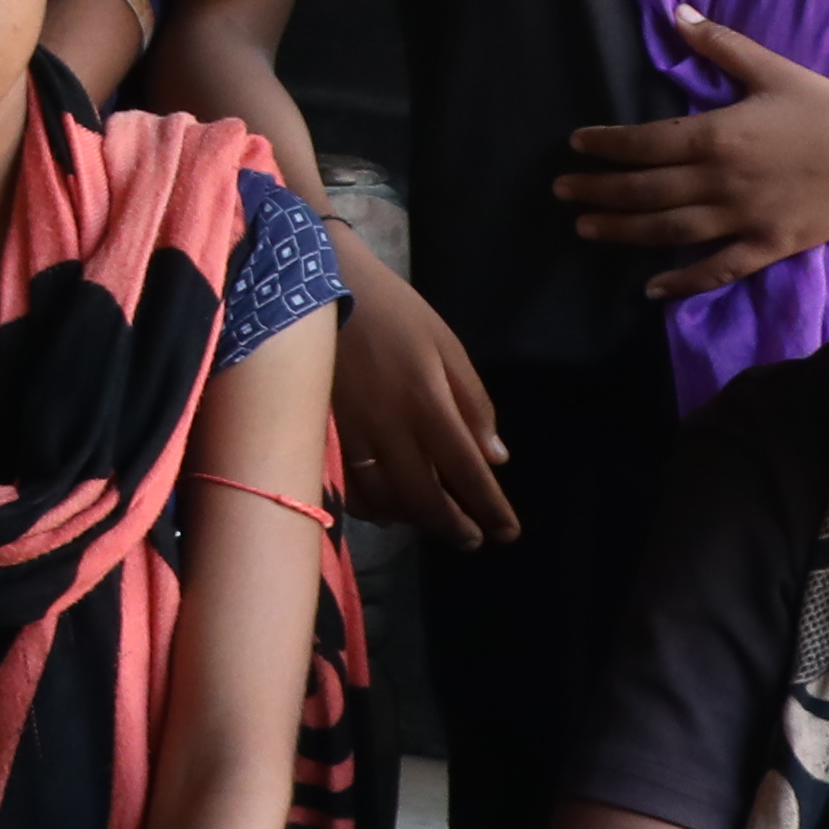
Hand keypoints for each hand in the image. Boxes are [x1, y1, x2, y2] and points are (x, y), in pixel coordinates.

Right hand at [330, 251, 517, 544]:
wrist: (320, 288)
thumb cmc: (393, 312)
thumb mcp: (446, 345)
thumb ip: (473, 403)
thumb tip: (495, 458)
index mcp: (427, 403)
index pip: (466, 470)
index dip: (489, 507)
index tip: (507, 533)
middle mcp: (390, 428)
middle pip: (425, 497)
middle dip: (453, 526)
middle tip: (472, 540)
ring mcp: (353, 435)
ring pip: (385, 499)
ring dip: (415, 520)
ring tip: (435, 523)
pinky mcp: (326, 434)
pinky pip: (350, 486)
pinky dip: (372, 507)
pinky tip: (387, 509)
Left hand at [556, 11, 828, 297]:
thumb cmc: (827, 108)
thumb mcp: (770, 69)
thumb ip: (719, 44)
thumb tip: (676, 12)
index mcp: (717, 135)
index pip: (645, 143)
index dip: (606, 145)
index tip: (576, 146)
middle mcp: (721, 180)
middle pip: (646, 190)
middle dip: (599, 191)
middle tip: (562, 192)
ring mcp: (743, 217)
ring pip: (670, 230)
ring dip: (624, 231)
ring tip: (586, 228)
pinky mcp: (768, 245)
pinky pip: (717, 269)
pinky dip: (683, 281)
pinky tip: (651, 288)